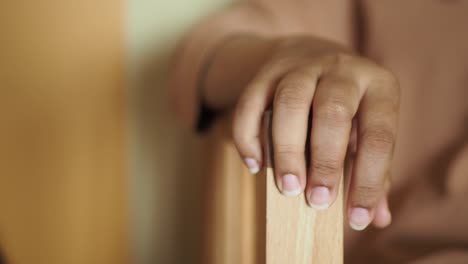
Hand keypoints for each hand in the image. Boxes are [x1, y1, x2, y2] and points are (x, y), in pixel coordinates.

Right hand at [232, 36, 399, 230]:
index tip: (356, 219)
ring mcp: (301, 67)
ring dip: (286, 150)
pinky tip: (255, 165)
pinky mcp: (267, 72)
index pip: (378, 136)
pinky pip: (250, 102)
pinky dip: (248, 136)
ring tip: (287, 188)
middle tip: (316, 201)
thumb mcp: (367, 128)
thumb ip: (374, 169)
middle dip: (324, 162)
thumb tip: (378, 218)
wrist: (312, 54)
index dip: (369, 181)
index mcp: (378, 86)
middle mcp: (342, 70)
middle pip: (332, 112)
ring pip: (289, 102)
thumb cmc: (347, 106)